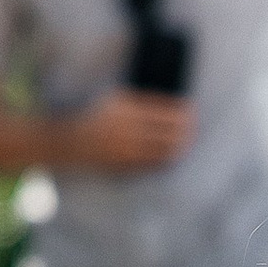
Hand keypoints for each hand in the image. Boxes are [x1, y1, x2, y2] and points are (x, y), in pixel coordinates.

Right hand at [66, 87, 195, 172]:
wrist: (72, 142)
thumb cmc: (98, 118)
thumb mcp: (116, 102)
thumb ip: (141, 103)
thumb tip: (170, 106)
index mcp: (126, 109)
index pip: (163, 110)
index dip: (181, 111)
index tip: (192, 111)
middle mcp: (128, 128)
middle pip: (167, 130)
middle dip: (186, 130)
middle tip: (195, 128)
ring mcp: (127, 148)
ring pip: (163, 149)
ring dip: (179, 146)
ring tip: (188, 143)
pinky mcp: (125, 164)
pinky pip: (152, 164)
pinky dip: (165, 159)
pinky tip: (172, 156)